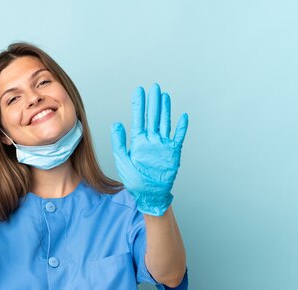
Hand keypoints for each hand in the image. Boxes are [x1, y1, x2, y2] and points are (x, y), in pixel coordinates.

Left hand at [111, 83, 188, 215]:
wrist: (150, 194)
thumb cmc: (135, 181)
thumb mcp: (123, 161)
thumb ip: (119, 143)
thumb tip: (116, 124)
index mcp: (138, 141)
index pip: (139, 118)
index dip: (139, 104)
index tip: (139, 91)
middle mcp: (151, 140)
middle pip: (153, 117)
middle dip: (153, 102)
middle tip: (153, 87)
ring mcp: (163, 145)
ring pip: (165, 123)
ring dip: (165, 109)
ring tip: (164, 95)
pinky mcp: (173, 152)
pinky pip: (178, 137)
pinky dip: (181, 127)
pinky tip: (182, 116)